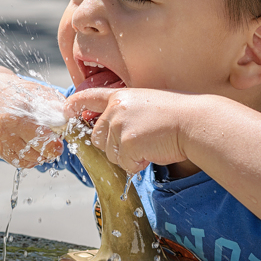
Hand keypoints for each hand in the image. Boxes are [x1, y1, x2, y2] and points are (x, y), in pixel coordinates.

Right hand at [0, 66, 65, 167]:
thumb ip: (55, 104)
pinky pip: (18, 162)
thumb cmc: (19, 95)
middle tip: (55, 147)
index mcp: (17, 116)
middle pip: (34, 153)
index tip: (59, 143)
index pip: (39, 138)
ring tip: (46, 148)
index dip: (53, 144)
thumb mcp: (38, 93)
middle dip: (49, 152)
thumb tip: (69, 116)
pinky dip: (30, 160)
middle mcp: (6, 131)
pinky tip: (35, 152)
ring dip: (40, 157)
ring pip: (26, 160)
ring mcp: (1, 142)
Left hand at [64, 87, 193, 174]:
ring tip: (150, 144)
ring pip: (110, 153)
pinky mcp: (127, 144)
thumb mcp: (147, 104)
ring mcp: (120, 126)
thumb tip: (112, 131)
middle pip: (98, 137)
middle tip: (140, 141)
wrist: (194, 122)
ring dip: (128, 156)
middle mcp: (116, 109)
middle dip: (114, 146)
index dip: (75, 104)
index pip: (90, 97)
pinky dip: (138, 164)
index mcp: (120, 96)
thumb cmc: (177, 115)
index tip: (66, 110)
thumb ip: (126, 112)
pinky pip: (125, 164)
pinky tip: (152, 152)